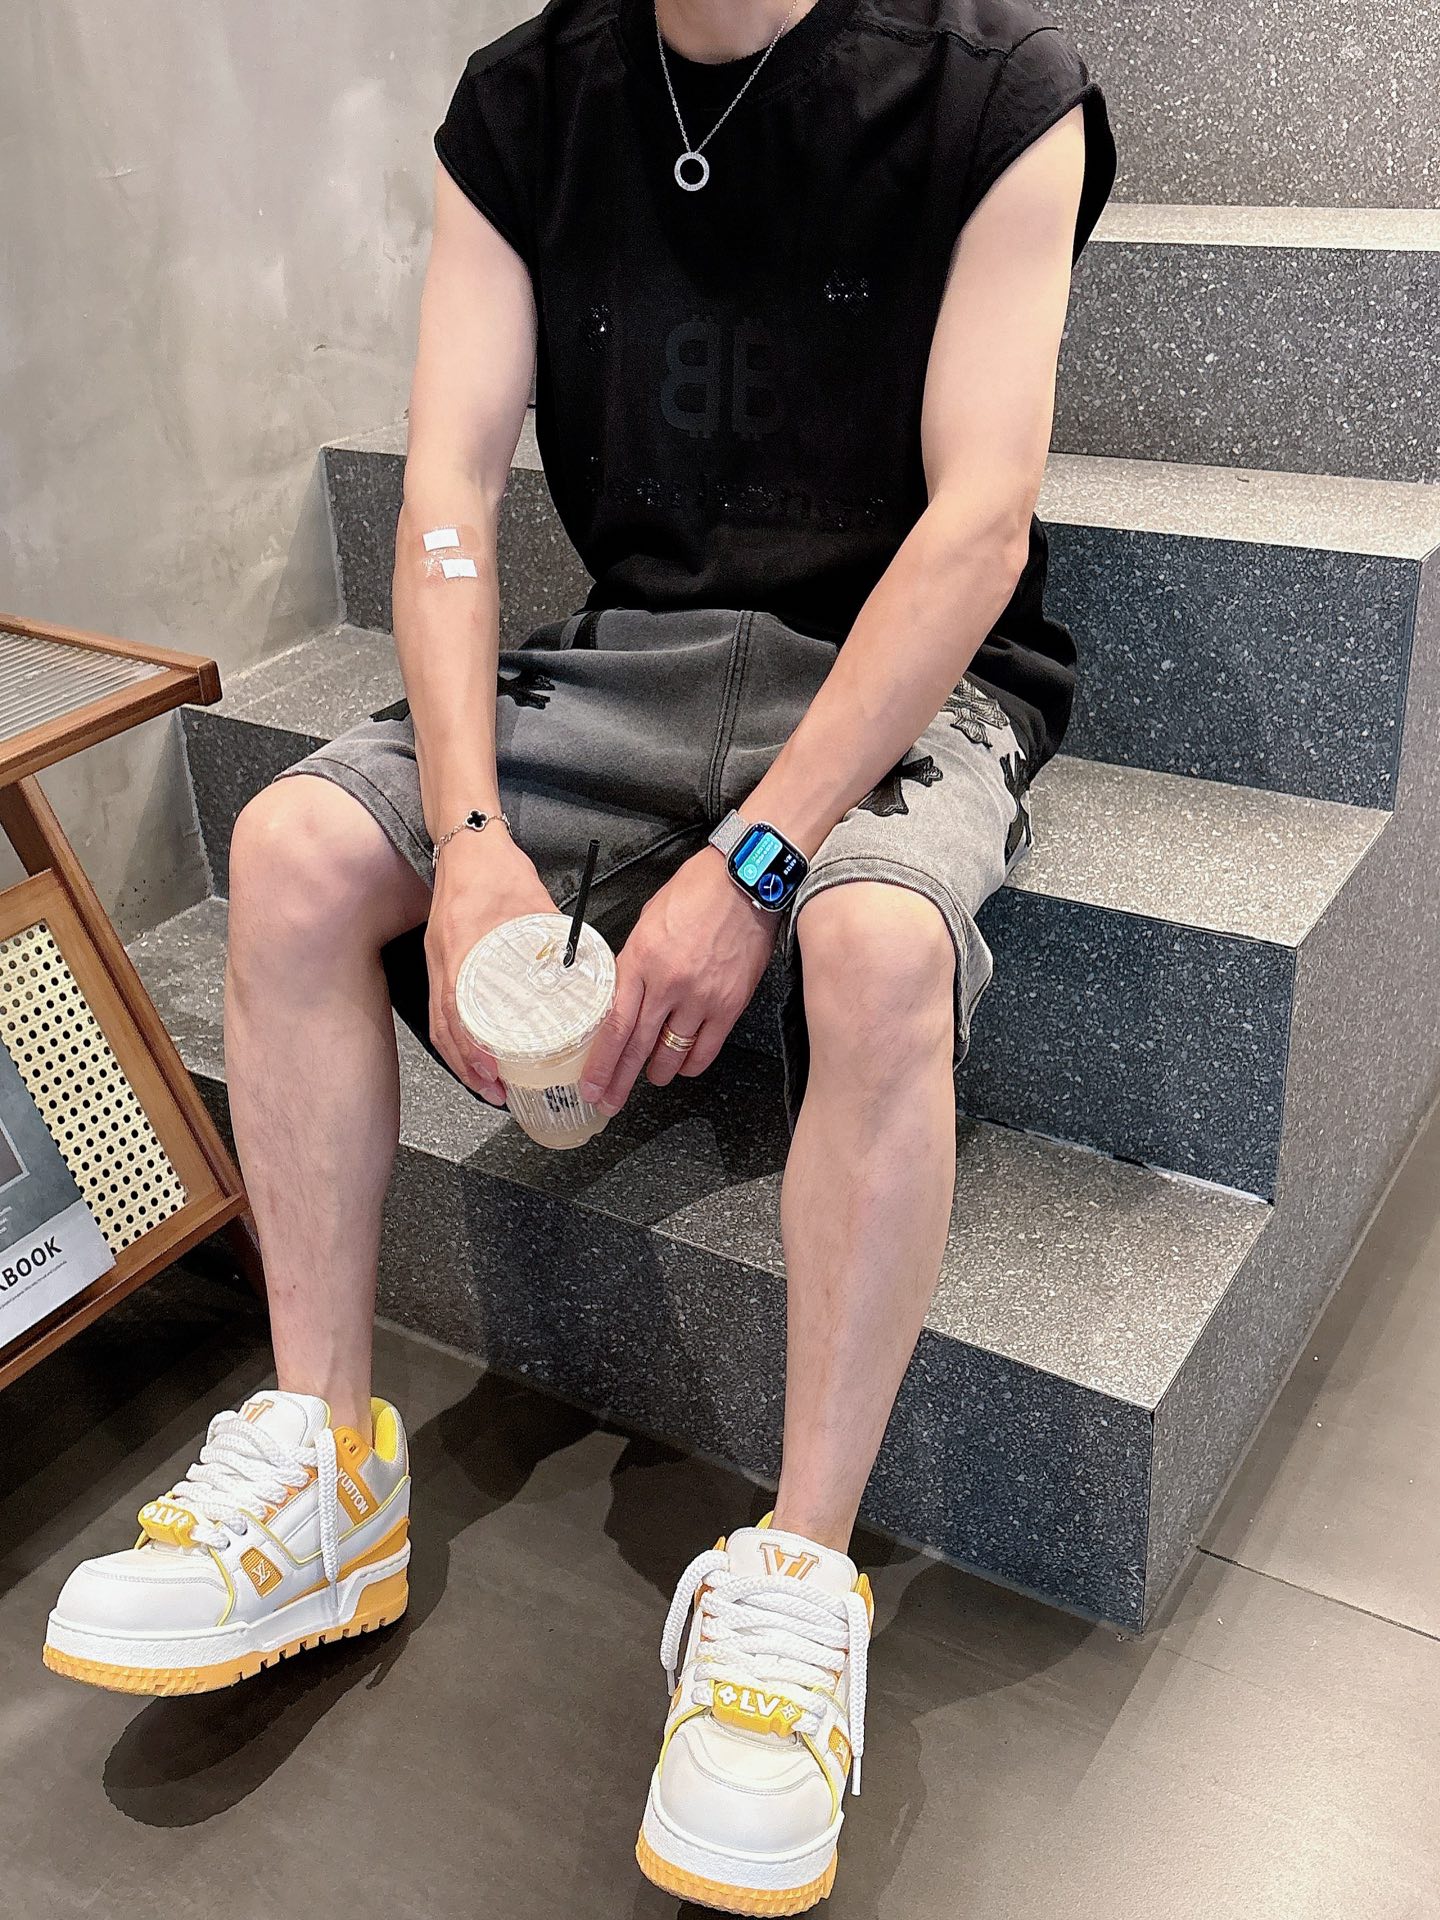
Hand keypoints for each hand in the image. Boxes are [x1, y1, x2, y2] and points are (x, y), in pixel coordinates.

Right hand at [425, 829, 556, 1103]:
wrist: (467, 843)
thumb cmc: (498, 868)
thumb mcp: (533, 901)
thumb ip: (554, 936)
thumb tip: (579, 970)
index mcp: (463, 945)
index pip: (458, 1007)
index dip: (472, 1045)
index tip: (492, 1069)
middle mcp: (443, 959)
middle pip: (445, 1026)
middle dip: (467, 1066)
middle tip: (495, 1091)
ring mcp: (437, 962)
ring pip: (440, 1023)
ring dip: (460, 1059)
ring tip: (486, 1084)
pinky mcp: (439, 962)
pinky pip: (441, 1008)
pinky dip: (456, 1037)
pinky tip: (474, 1053)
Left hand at [578, 846, 778, 1114]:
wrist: (742, 883)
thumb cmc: (693, 894)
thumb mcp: (646, 926)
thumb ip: (633, 965)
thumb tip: (624, 997)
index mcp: (639, 962)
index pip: (614, 1025)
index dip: (601, 1063)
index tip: (591, 1086)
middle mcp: (667, 985)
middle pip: (637, 1047)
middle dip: (620, 1081)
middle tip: (609, 1103)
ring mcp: (700, 998)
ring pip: (672, 1054)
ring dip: (657, 1072)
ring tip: (651, 1077)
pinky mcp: (729, 1004)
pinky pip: (706, 1050)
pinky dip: (692, 1064)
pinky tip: (684, 1065)